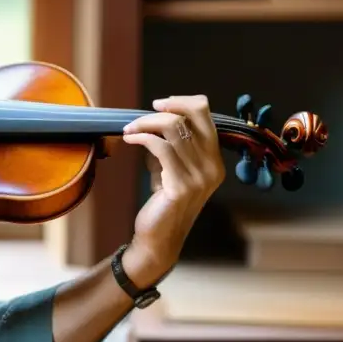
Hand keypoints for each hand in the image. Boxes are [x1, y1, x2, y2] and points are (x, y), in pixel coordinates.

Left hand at [121, 95, 225, 285]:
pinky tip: (129, 139)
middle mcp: (212, 166)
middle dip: (164, 108)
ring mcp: (199, 177)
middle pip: (192, 116)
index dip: (181, 103)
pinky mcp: (181, 186)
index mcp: (214, 160)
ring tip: (128, 129)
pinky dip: (142, 137)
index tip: (159, 105)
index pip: (205, 115)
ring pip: (173, 129)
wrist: (158, 238)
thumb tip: (152, 121)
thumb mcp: (168, 168)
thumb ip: (168, 146)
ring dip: (145, 124)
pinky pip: (161, 148)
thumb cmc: (162, 202)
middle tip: (140, 115)